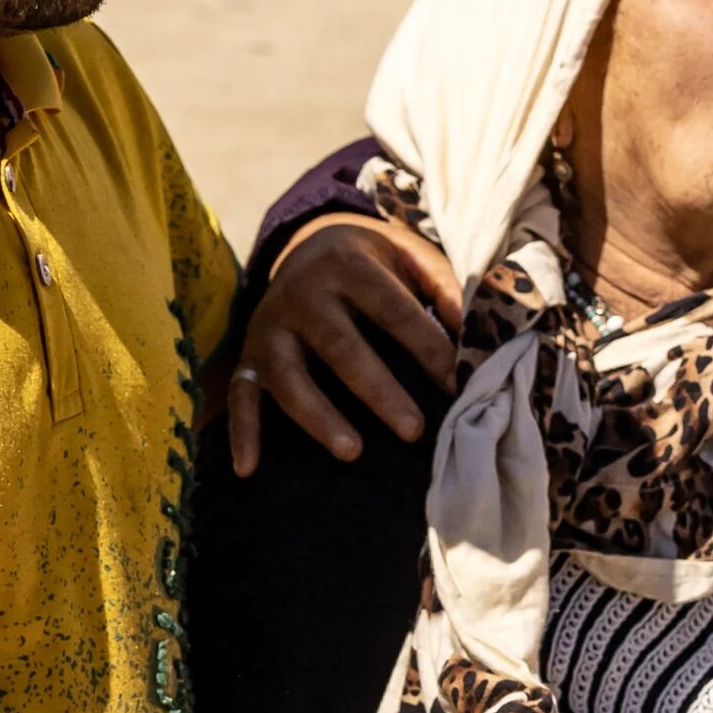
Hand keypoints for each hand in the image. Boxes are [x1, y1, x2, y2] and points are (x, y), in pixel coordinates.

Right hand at [229, 216, 460, 477]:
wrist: (306, 242)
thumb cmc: (374, 262)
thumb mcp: (409, 255)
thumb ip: (443, 287)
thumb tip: (473, 334)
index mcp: (348, 265)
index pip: (391, 309)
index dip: (426, 347)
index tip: (457, 385)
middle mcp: (303, 294)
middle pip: (340, 346)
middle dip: (377, 390)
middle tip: (414, 430)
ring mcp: (270, 327)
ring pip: (288, 376)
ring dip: (317, 416)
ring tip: (353, 452)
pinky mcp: (249, 355)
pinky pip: (240, 394)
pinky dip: (241, 431)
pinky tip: (249, 469)